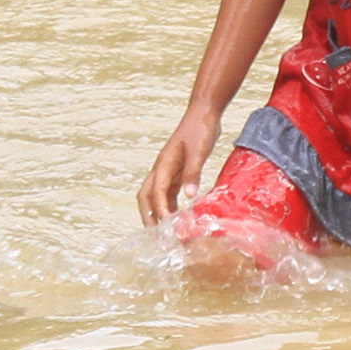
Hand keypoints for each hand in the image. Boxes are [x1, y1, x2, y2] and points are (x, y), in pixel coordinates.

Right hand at [136, 109, 224, 225]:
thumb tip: (189, 197)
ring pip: (156, 196)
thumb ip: (193, 173)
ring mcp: (168, 170)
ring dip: (159, 213)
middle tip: (157, 236)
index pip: (156, 192)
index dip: (160, 211)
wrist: (204, 113)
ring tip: (167, 232)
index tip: (167, 227)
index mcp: (164, 164)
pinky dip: (170, 205)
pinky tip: (178, 216)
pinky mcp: (177, 171)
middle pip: (147, 197)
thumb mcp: (198, 152)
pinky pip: (169, 192)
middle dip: (149, 216)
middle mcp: (162, 169)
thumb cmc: (200, 129)